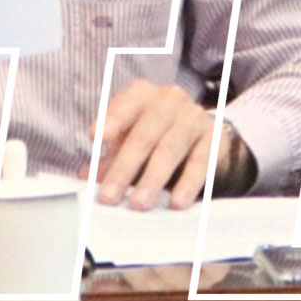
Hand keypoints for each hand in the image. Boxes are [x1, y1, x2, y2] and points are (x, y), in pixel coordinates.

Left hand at [90, 80, 248, 210]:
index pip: (128, 102)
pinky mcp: (215, 138)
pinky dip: (188, 184)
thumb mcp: (129, 141)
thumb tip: (86, 176)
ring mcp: (195, 117)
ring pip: (171, 148)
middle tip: (109, 197)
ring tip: (139, 204)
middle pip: (146, 132)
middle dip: (125, 166)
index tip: (95, 138)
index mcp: (144, 95)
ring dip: (153, 179)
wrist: (202, 136)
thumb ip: (108, 158)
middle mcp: (171, 100)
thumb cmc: (154, 136)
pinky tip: (176, 203)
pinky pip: (201, 162)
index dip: (112, 118)